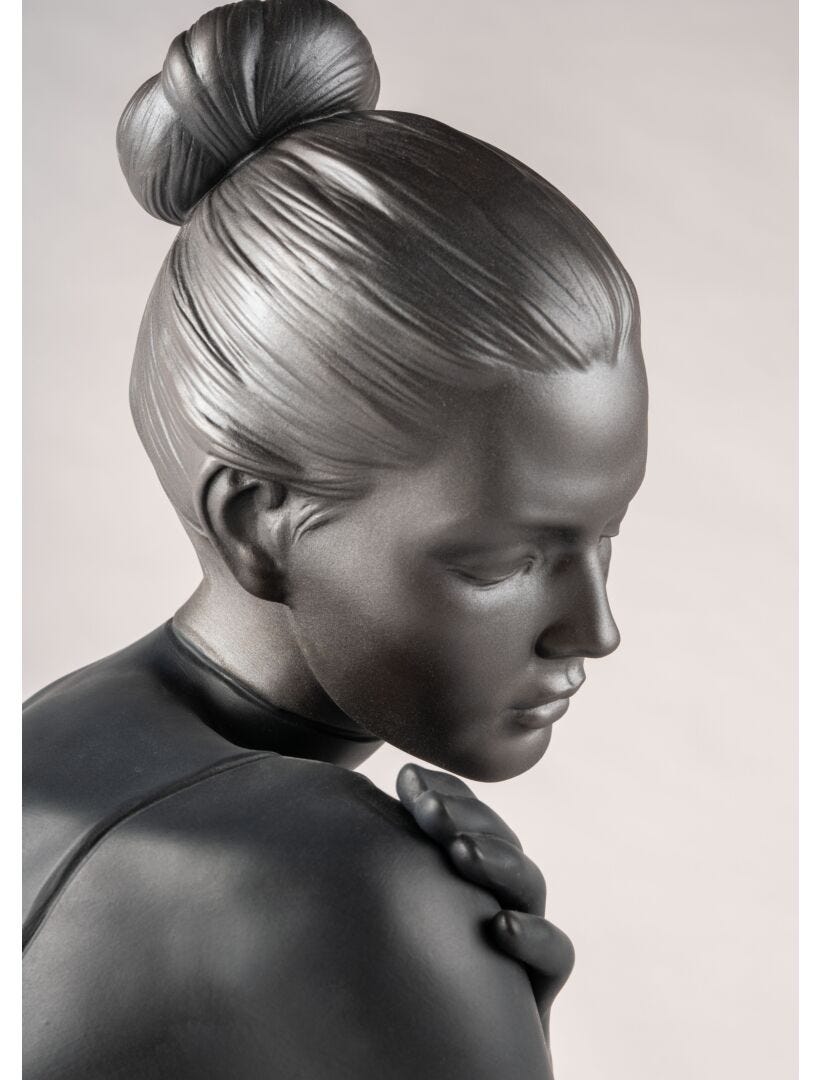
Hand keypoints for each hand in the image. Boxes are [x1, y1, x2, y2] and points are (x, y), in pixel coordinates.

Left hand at [396, 763, 574, 1050]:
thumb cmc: (387, 994)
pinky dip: (534, 937)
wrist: (425, 1067)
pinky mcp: (535, 994)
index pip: (463, 820)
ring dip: (498, 860)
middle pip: (496, 843)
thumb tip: (318, 814)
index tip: (407, 778)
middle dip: (465, 815)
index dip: (444, 793)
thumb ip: (371, 877)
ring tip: (461, 850)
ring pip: (528, 885)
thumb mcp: (376, 924)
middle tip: (425, 805)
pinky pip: (555, 956)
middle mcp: (493, 904)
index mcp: (458, 880)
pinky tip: (500, 927)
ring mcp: (518, 944)